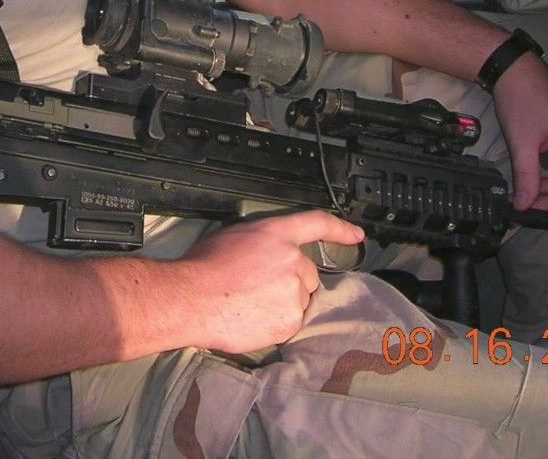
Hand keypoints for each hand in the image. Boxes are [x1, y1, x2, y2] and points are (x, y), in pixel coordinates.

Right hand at [177, 211, 364, 352]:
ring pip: (300, 300)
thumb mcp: (234, 236)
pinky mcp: (290, 321)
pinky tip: (252, 318)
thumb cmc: (202, 267)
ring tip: (250, 304)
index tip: (357, 235)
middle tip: (259, 288)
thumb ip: (261, 241)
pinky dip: (276, 323)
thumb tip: (267, 252)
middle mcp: (292, 260)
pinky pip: (290, 322)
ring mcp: (294, 292)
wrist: (190, 299)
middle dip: (290, 281)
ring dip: (284, 303)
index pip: (317, 224)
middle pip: (308, 274)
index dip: (340, 229)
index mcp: (277, 234)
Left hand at [493, 53, 547, 210]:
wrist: (514, 68)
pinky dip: (545, 169)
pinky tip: (527, 168)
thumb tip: (523, 206)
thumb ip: (526, 177)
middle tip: (522, 197)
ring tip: (522, 184)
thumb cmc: (520, 100)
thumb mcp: (521, 143)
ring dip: (546, 181)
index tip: (528, 195)